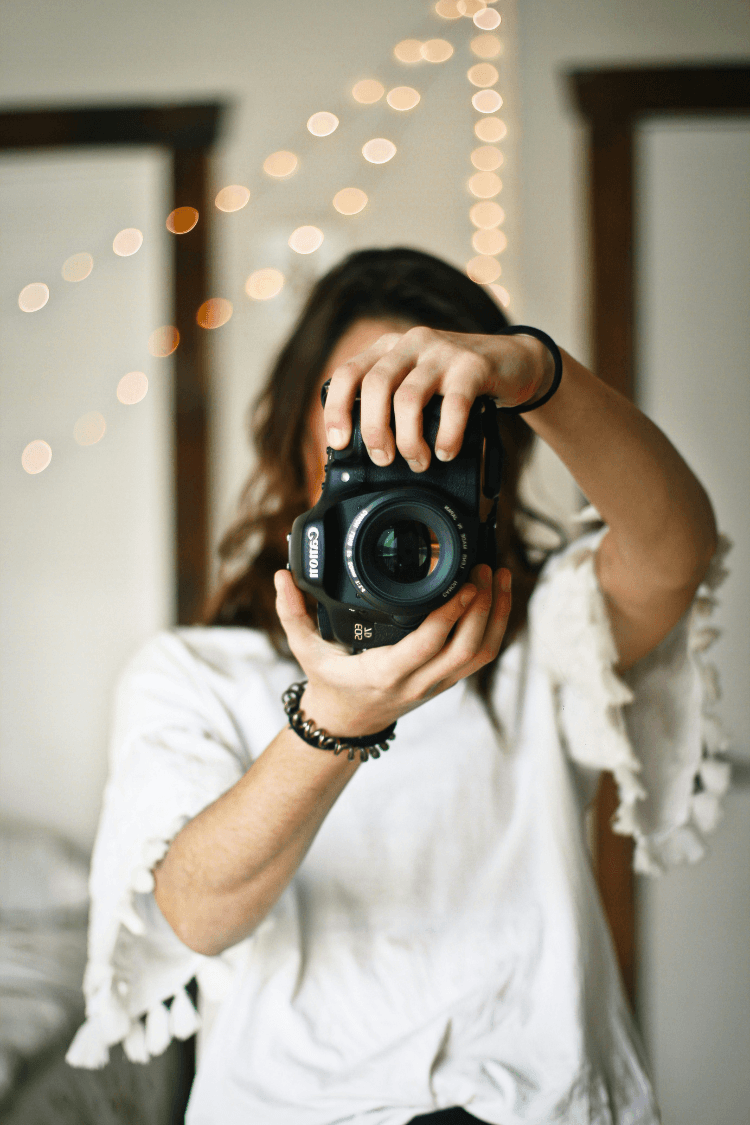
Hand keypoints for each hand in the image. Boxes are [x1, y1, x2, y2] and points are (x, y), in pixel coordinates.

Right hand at [274, 564, 511, 738]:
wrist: (345, 723)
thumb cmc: (328, 683)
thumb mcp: (304, 650)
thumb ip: (291, 613)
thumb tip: (282, 576)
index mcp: (385, 672)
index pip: (427, 645)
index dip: (451, 615)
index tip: (464, 584)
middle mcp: (417, 682)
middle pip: (466, 649)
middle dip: (483, 608)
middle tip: (486, 569)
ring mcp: (436, 684)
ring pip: (480, 655)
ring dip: (496, 617)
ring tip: (500, 578)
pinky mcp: (446, 680)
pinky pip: (479, 657)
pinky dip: (494, 628)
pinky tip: (498, 598)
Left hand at [323, 325, 554, 470]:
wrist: (512, 362)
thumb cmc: (456, 383)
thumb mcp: (417, 385)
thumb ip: (392, 404)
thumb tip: (367, 452)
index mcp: (388, 349)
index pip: (348, 373)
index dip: (337, 409)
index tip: (339, 442)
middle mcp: (411, 344)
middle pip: (375, 386)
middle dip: (374, 430)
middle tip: (383, 458)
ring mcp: (442, 352)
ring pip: (408, 398)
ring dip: (409, 440)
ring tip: (418, 461)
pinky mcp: (473, 365)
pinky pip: (453, 405)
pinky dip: (447, 436)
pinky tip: (447, 452)